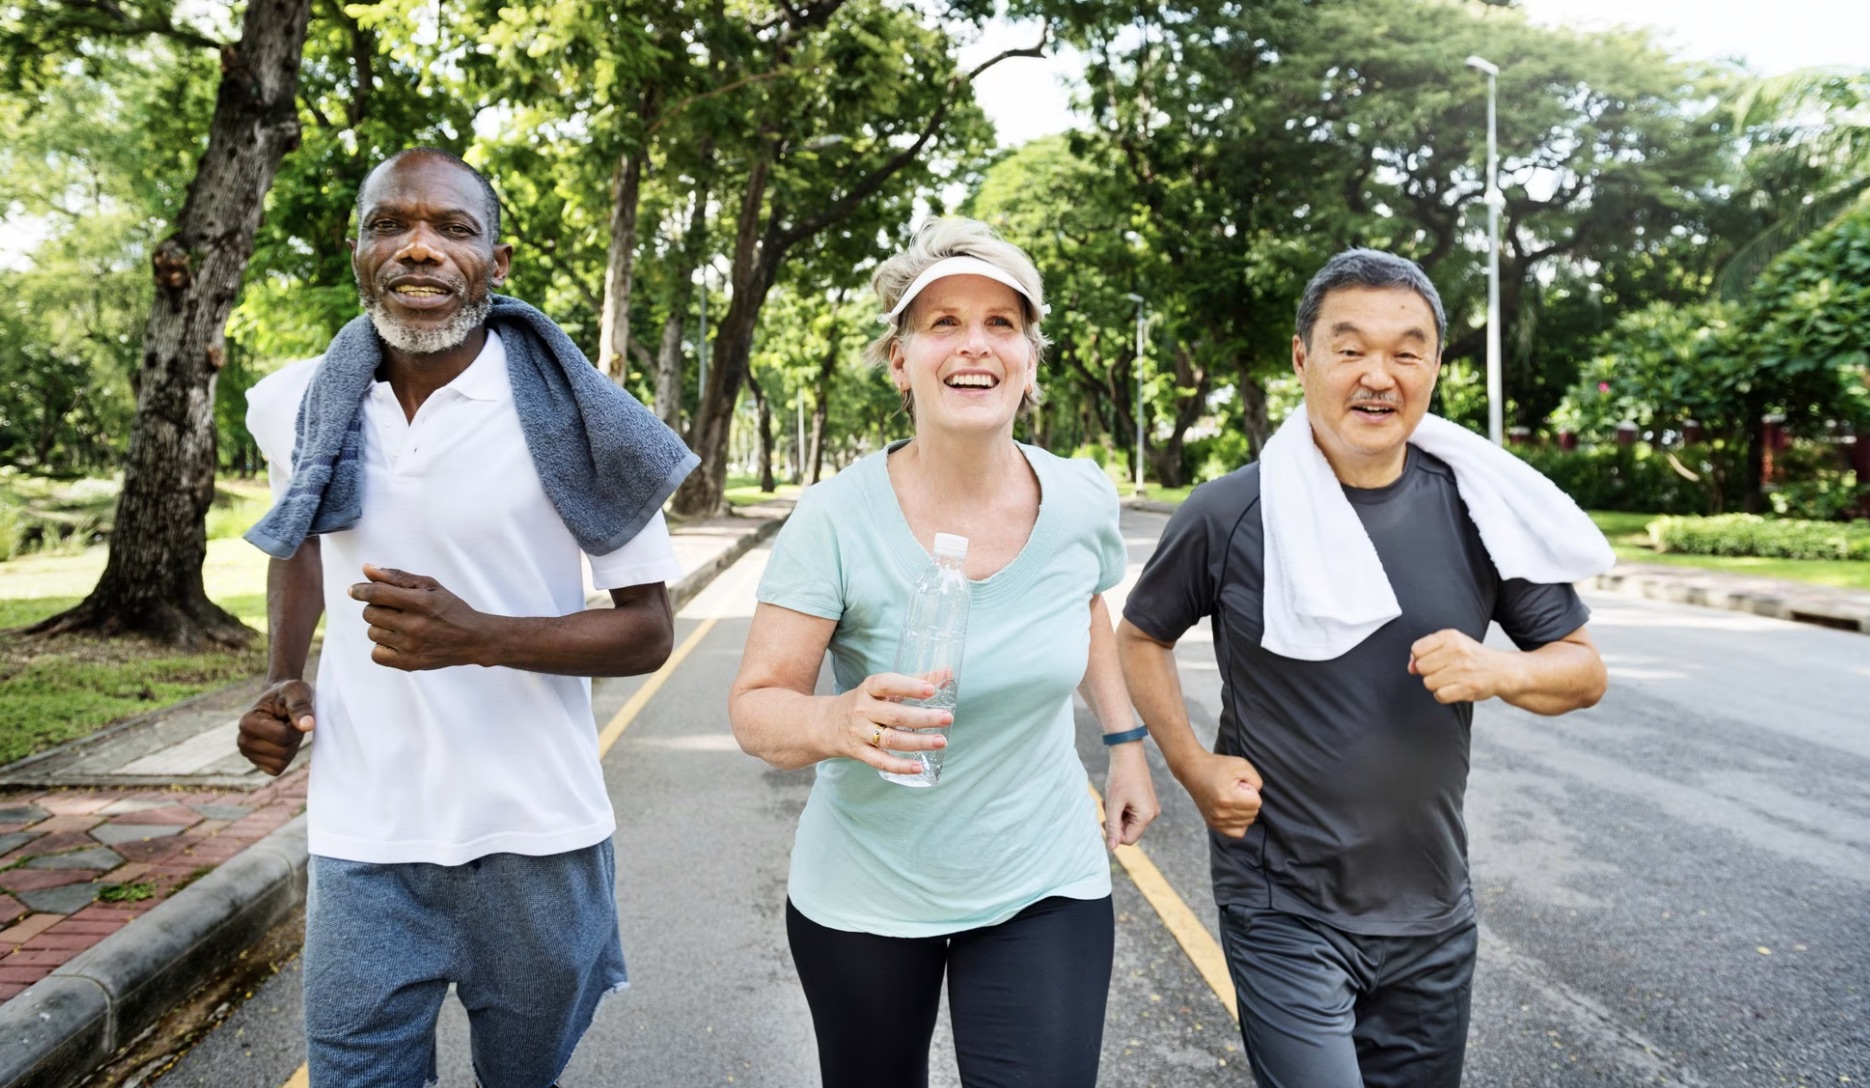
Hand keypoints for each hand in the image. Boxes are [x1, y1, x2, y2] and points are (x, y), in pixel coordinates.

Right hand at [238, 679, 315, 775]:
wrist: (281, 700)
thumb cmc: (288, 694)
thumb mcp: (296, 692)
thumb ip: (301, 707)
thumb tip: (308, 725)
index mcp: (247, 722)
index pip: (282, 736)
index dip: (295, 726)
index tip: (289, 714)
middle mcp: (243, 741)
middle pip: (282, 752)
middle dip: (293, 737)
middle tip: (288, 722)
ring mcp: (248, 754)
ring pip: (281, 762)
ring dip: (291, 747)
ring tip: (284, 730)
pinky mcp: (258, 764)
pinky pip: (278, 769)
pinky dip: (286, 757)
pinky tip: (281, 742)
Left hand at [349, 565, 490, 670]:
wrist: (474, 639)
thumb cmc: (451, 609)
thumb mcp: (430, 586)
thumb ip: (397, 577)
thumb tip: (366, 569)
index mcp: (420, 602)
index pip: (377, 594)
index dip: (360, 590)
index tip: (354, 590)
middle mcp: (414, 625)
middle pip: (370, 613)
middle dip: (376, 608)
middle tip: (393, 609)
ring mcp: (411, 646)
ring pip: (372, 632)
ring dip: (380, 627)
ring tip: (399, 625)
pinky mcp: (409, 663)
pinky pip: (376, 654)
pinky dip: (381, 646)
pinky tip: (396, 641)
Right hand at [828, 672, 952, 776]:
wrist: (825, 724)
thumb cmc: (864, 703)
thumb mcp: (882, 688)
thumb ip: (915, 680)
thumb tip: (949, 672)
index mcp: (868, 689)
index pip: (886, 684)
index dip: (909, 686)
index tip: (931, 689)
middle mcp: (862, 710)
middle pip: (894, 715)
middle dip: (923, 717)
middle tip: (947, 717)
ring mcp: (860, 733)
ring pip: (891, 740)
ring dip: (918, 742)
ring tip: (941, 741)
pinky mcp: (859, 752)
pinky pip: (881, 762)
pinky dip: (900, 766)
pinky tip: (919, 767)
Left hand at [1102, 743, 1159, 848]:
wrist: (1128, 754)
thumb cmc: (1120, 778)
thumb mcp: (1113, 804)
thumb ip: (1113, 827)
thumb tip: (1112, 848)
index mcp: (1146, 816)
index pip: (1128, 839)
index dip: (1114, 834)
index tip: (1104, 820)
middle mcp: (1153, 814)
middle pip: (1129, 830)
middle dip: (1115, 822)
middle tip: (1106, 806)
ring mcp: (1151, 807)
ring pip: (1129, 821)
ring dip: (1117, 814)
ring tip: (1110, 799)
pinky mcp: (1148, 801)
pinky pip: (1132, 812)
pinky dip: (1122, 807)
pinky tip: (1116, 796)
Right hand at [1179, 751, 1262, 838]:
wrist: (1192, 770)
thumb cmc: (1217, 766)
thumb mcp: (1241, 765)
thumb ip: (1256, 781)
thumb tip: (1257, 795)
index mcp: (1228, 798)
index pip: (1256, 802)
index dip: (1251, 790)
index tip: (1239, 783)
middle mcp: (1221, 813)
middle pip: (1253, 813)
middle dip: (1248, 799)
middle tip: (1235, 789)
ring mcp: (1216, 821)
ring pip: (1247, 822)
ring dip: (1244, 810)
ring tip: (1231, 797)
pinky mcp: (1214, 825)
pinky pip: (1238, 832)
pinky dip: (1240, 822)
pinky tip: (1234, 810)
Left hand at [1409, 628, 1519, 704]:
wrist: (1502, 670)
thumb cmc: (1471, 656)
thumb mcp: (1451, 644)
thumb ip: (1426, 651)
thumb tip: (1411, 668)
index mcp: (1451, 636)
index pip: (1417, 649)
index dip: (1420, 658)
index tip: (1432, 660)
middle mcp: (1457, 651)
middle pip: (1421, 667)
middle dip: (1429, 672)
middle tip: (1444, 671)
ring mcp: (1463, 670)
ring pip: (1428, 683)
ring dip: (1436, 684)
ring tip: (1451, 679)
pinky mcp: (1468, 688)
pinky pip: (1439, 695)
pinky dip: (1443, 695)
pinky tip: (1454, 688)